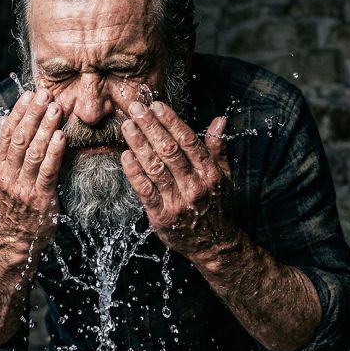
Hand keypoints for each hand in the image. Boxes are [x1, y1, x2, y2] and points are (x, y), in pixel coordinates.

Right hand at [0, 88, 66, 252]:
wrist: (18, 238)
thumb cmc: (15, 203)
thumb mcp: (4, 176)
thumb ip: (6, 150)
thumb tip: (3, 120)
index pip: (6, 134)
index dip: (18, 112)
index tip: (29, 94)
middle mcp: (6, 177)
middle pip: (20, 139)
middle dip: (33, 114)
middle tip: (45, 94)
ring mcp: (22, 188)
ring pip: (33, 152)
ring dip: (46, 127)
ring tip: (56, 108)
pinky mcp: (40, 198)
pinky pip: (47, 170)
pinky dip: (54, 151)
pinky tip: (61, 136)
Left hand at [120, 100, 233, 260]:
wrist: (214, 244)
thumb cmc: (216, 205)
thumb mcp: (224, 176)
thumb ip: (218, 148)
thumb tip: (220, 120)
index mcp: (209, 172)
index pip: (188, 141)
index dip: (171, 121)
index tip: (156, 105)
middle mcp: (194, 185)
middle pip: (169, 150)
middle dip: (151, 127)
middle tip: (136, 108)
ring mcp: (177, 201)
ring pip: (155, 167)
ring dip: (139, 144)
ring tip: (127, 126)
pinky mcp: (162, 216)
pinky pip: (145, 191)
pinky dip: (134, 172)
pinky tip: (125, 156)